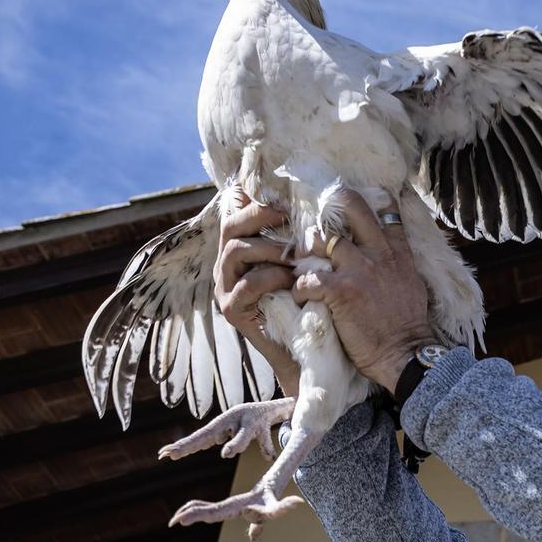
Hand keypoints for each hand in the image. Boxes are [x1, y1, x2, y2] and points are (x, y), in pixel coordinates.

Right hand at [213, 190, 301, 396]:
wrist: (307, 350)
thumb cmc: (309, 300)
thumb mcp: (303, 261)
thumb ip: (297, 234)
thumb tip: (315, 194)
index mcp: (244, 247)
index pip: (237, 211)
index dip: (253, 197)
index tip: (279, 192)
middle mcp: (229, 264)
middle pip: (231, 224)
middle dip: (259, 214)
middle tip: (286, 213)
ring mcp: (226, 287)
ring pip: (236, 250)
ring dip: (269, 247)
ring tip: (294, 254)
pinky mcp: (231, 309)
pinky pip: (247, 283)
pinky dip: (271, 276)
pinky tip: (292, 279)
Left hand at [294, 189, 435, 394]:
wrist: (405, 354)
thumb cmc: (407, 326)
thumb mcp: (411, 284)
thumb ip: (397, 264)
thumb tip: (388, 256)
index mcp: (397, 252)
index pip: (385, 209)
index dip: (363, 204)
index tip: (344, 208)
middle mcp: (378, 253)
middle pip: (350, 206)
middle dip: (327, 209)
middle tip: (314, 228)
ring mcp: (359, 269)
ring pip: (320, 238)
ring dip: (305, 251)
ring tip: (300, 267)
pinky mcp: (340, 291)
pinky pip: (307, 278)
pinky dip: (299, 288)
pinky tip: (301, 298)